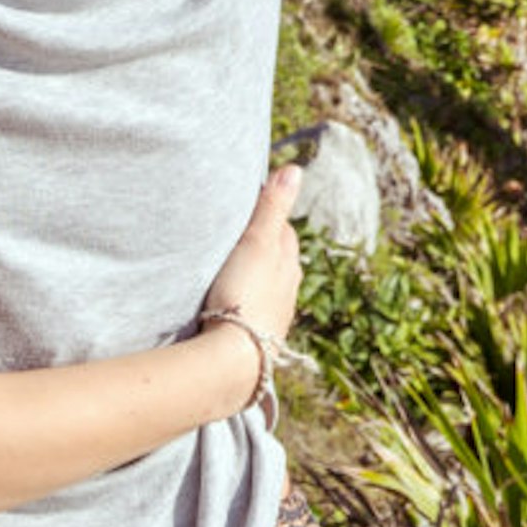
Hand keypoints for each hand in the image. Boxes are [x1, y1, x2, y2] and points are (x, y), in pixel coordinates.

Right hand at [201, 165, 304, 351]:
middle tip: (238, 237)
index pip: (283, 231)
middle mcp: (288, 290)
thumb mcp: (258, 243)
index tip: (250, 207)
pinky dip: (245, 302)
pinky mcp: (258, 337)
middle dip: (262, 247)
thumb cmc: (245, 294)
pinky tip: (231, 306)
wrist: (235, 357)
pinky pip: (253, 311)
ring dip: (253, 278)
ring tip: (231, 271)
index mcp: (289, 264)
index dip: (267, 217)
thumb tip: (295, 169)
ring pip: (267, 287)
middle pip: (277, 260)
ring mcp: (275, 315)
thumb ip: (273, 208)